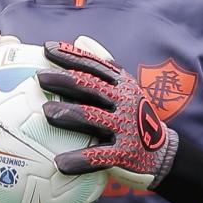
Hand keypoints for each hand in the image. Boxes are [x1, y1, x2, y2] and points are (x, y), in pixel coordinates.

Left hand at [38, 37, 178, 190]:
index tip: (47, 48)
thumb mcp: (124, 87)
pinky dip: (80, 161)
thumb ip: (104, 65)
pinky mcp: (126, 153)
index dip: (71, 55)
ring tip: (46, 112)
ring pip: (94, 118)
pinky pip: (99, 157)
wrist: (162, 152)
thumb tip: (80, 38)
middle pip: (91, 87)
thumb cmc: (133, 116)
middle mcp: (125, 102)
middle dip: (64, 80)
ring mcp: (126, 127)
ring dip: (70, 113)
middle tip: (40, 78)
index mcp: (122, 84)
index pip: (94, 66)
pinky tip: (61, 164)